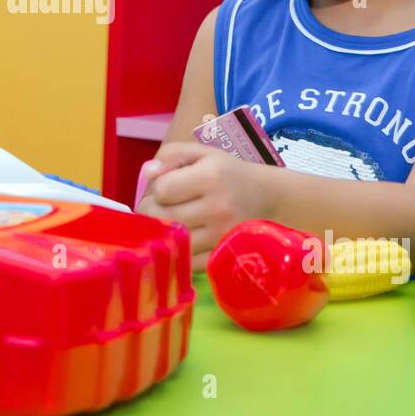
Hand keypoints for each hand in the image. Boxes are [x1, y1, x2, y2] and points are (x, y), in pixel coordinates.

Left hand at [136, 142, 279, 271]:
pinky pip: (187, 261)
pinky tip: (185, 239)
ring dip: (165, 233)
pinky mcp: (224, 256)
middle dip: (153, 212)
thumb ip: (170, 155)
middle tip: (160, 208)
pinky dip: (180, 252)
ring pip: (173, 240)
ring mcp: (222, 235)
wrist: (266, 197)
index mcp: (211, 176)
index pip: (162, 190)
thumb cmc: (226, 173)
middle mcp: (218, 207)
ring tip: (173, 222)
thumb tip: (148, 173)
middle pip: (163, 218)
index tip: (166, 189)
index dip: (157, 189)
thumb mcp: (201, 154)